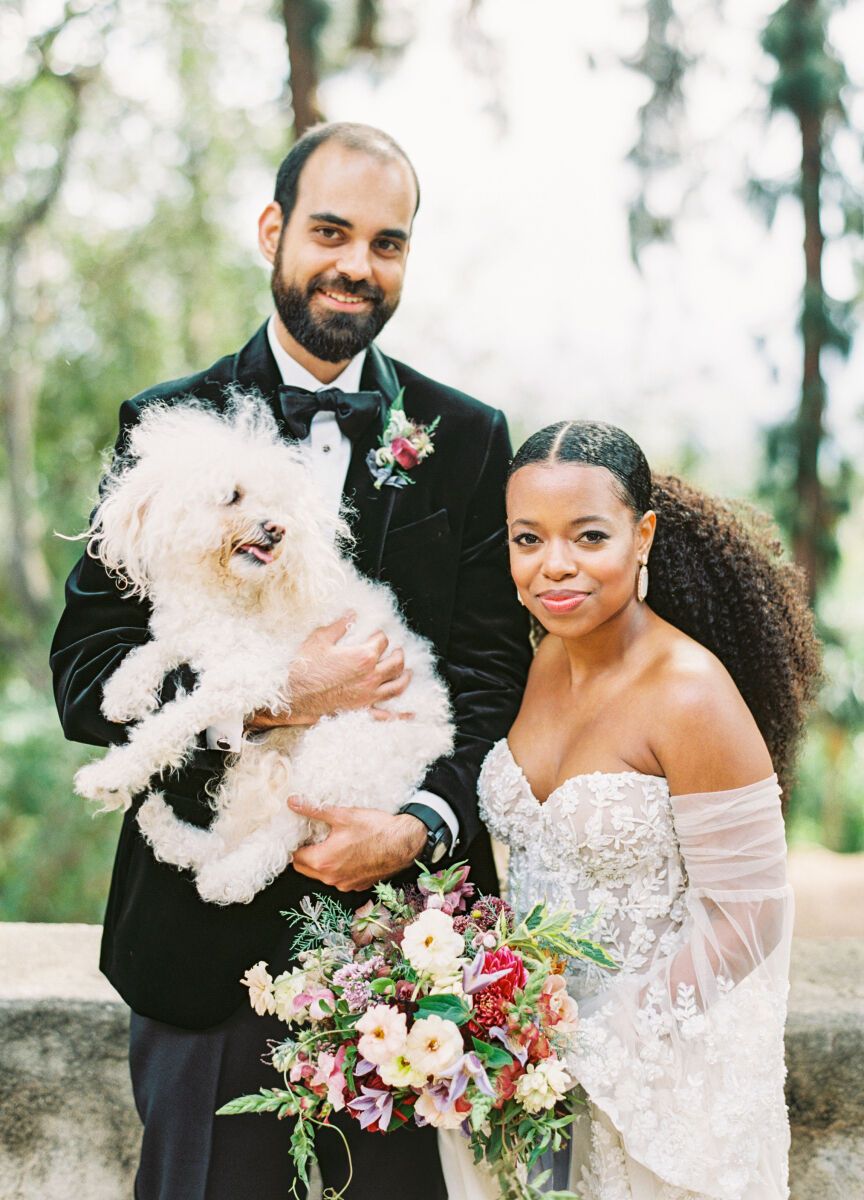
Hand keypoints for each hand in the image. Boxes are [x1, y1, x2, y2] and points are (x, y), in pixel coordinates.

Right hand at [244, 611, 412, 731]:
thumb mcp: (320, 639)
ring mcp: (369, 696)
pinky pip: (386, 715)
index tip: (375, 635)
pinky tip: (410, 715)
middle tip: (397, 649)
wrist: (293, 696)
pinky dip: (400, 716)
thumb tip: (352, 614)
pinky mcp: (362, 711)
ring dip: (405, 677)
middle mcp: (371, 676)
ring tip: (408, 672)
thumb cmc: (304, 667)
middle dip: (398, 653)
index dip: (379, 636)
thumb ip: (339, 626)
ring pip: (397, 686)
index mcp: (363, 656)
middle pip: (396, 662)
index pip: (381, 642)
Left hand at [288, 798, 426, 891]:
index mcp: (323, 861)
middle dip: (304, 854)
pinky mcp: (358, 886)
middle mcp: (331, 878)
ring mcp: (345, 884)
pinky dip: (337, 869)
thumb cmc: (374, 829)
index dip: (295, 844)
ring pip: (321, 876)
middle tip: (313, 837)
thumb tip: (292, 802)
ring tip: (331, 843)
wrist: (404, 843)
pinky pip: (339, 879)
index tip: (301, 833)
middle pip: (305, 869)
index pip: (295, 857)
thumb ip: (314, 810)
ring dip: (321, 862)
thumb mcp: (342, 815)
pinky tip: (348, 853)